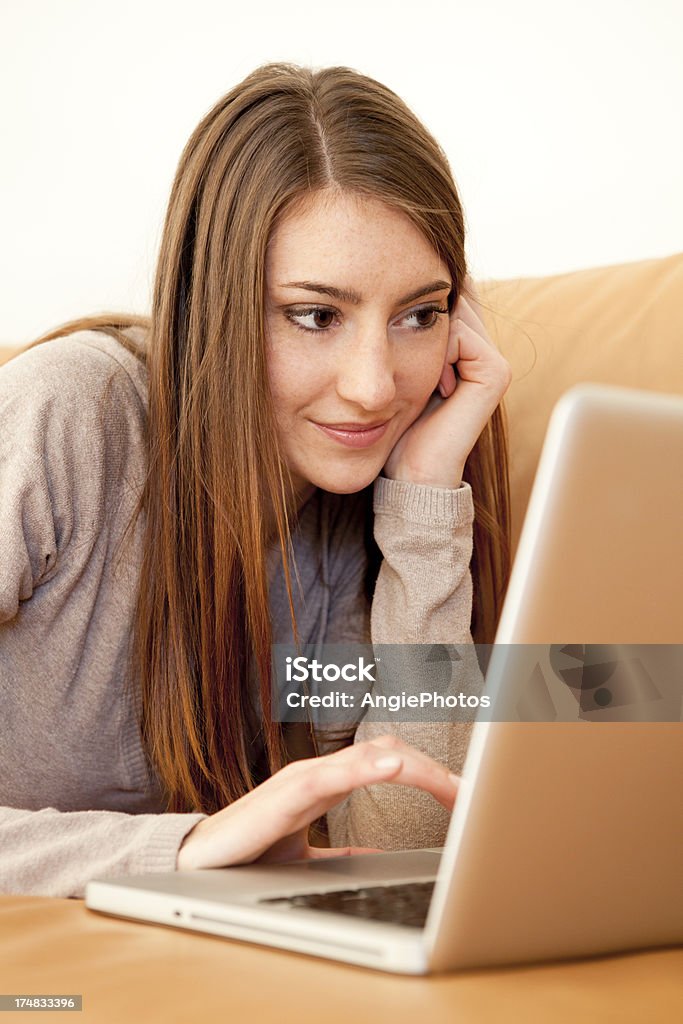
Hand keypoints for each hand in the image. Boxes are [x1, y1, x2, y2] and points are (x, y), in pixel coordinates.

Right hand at [177, 735, 459, 870]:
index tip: (467, 795)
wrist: (199, 863)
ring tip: (448, 778)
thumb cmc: (251, 852)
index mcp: (330, 782)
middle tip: (474, 793)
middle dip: (435, 772)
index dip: (432, 774)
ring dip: (413, 766)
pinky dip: (365, 766)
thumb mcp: (313, 857)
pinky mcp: (285, 794)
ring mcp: (303, 777)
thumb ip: (347, 853)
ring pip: (367, 757)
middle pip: (390, 754)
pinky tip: (392, 767)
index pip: (391, 763)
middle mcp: (321, 772)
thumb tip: (387, 859)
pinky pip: (331, 774)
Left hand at [382, 274, 511, 487]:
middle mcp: (483, 348)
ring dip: (423, 339)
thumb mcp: (396, 369)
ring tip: (423, 380)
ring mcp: (494, 359)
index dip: (419, 300)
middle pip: (449, 296)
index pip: (447, 293)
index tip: (393, 323)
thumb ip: (405, 331)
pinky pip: (458, 332)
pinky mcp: (495, 371)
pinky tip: (436, 387)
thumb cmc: (397, 427)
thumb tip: (395, 285)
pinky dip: (437, 352)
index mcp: (465, 346)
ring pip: (450, 311)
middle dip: (420, 316)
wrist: (412, 472)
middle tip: (407, 357)